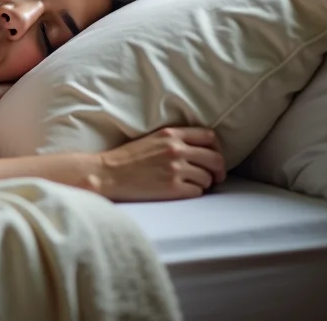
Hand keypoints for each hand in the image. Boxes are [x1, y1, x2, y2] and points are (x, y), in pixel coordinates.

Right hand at [97, 127, 226, 201]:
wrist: (107, 174)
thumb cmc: (126, 158)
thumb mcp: (151, 139)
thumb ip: (174, 139)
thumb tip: (198, 149)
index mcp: (170, 134)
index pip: (209, 136)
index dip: (217, 148)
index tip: (214, 156)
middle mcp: (176, 149)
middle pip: (215, 158)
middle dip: (219, 170)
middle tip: (216, 177)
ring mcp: (175, 169)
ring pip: (207, 178)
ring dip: (204, 183)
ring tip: (192, 184)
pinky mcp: (173, 188)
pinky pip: (197, 192)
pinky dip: (193, 193)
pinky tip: (182, 191)